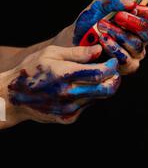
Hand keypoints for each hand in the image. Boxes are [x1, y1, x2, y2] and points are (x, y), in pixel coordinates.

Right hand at [1, 44, 119, 126]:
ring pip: (98, 98)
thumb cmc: (31, 70)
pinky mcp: (68, 118)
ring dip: (103, 87)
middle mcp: (69, 94)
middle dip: (114, 79)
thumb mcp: (52, 54)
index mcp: (65, 75)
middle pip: (106, 89)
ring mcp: (69, 108)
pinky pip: (87, 105)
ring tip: (97, 76)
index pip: (100, 73)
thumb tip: (98, 50)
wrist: (13, 97)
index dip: (112, 66)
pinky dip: (90, 95)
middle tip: (114, 71)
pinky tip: (81, 87)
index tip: (113, 60)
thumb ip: (77, 53)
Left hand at [53, 0, 147, 74]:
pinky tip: (102, 41)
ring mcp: (135, 54)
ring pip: (137, 45)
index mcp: (138, 21)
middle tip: (118, 16)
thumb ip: (112, 0)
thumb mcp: (97, 7)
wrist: (72, 43)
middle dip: (134, 23)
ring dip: (119, 34)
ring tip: (102, 28)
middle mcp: (140, 38)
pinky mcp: (126, 67)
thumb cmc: (87, 24)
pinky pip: (126, 59)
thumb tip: (130, 2)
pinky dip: (114, 48)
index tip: (137, 8)